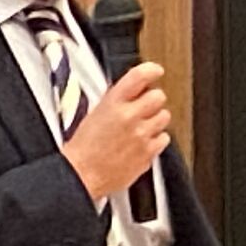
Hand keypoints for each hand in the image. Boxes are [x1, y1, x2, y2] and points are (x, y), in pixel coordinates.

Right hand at [61, 61, 169, 200]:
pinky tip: (143, 142)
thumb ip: (115, 100)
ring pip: (164, 116)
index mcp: (113, 103)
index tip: (156, 71)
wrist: (81, 175)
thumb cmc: (82, 150)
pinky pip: (164, 139)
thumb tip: (131, 91)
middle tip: (144, 107)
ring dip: (155, 119)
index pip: (140, 76)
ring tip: (141, 127)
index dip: (151, 70)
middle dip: (152, 100)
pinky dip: (156, 139)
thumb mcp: (93, 114)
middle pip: (158, 96)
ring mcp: (142, 135)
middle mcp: (130, 117)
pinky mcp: (149, 153)